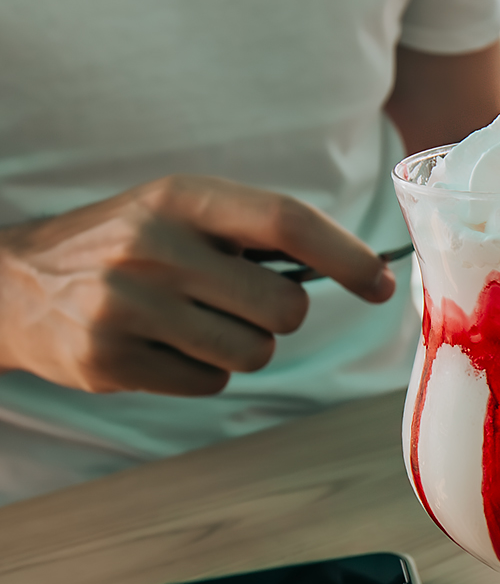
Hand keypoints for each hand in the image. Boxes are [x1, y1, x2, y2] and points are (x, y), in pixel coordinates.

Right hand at [0, 176, 397, 395]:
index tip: (380, 284)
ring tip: (193, 322)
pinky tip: (162, 346)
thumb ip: (257, 231)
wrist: (14, 284)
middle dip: (279, 316)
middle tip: (241, 303)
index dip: (346, 255)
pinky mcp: (109, 361)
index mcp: (180, 199)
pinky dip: (201, 372)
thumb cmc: (128, 244)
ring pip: (252, 353)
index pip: (285, 221)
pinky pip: (210, 383)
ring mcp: (125, 307)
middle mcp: (151, 248)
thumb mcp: (181, 211)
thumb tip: (361, 270)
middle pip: (283, 309)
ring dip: (241, 346)